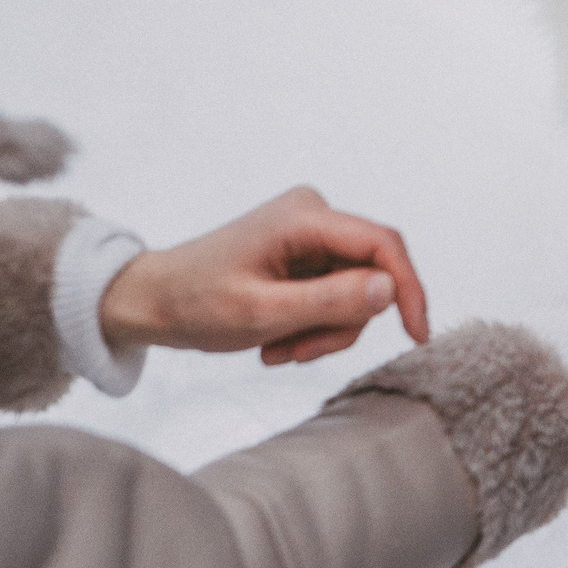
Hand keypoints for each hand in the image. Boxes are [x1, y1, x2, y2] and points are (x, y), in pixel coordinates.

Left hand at [100, 186, 430, 364]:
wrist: (152, 301)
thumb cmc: (195, 304)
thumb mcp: (263, 314)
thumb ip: (329, 302)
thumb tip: (390, 289)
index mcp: (304, 216)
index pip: (382, 245)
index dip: (408, 290)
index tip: (416, 335)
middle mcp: (313, 214)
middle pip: (369, 274)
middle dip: (340, 323)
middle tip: (296, 354)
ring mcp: (309, 232)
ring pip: (353, 291)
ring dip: (322, 330)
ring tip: (277, 350)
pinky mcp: (303, 252)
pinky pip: (333, 293)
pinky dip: (311, 324)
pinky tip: (276, 339)